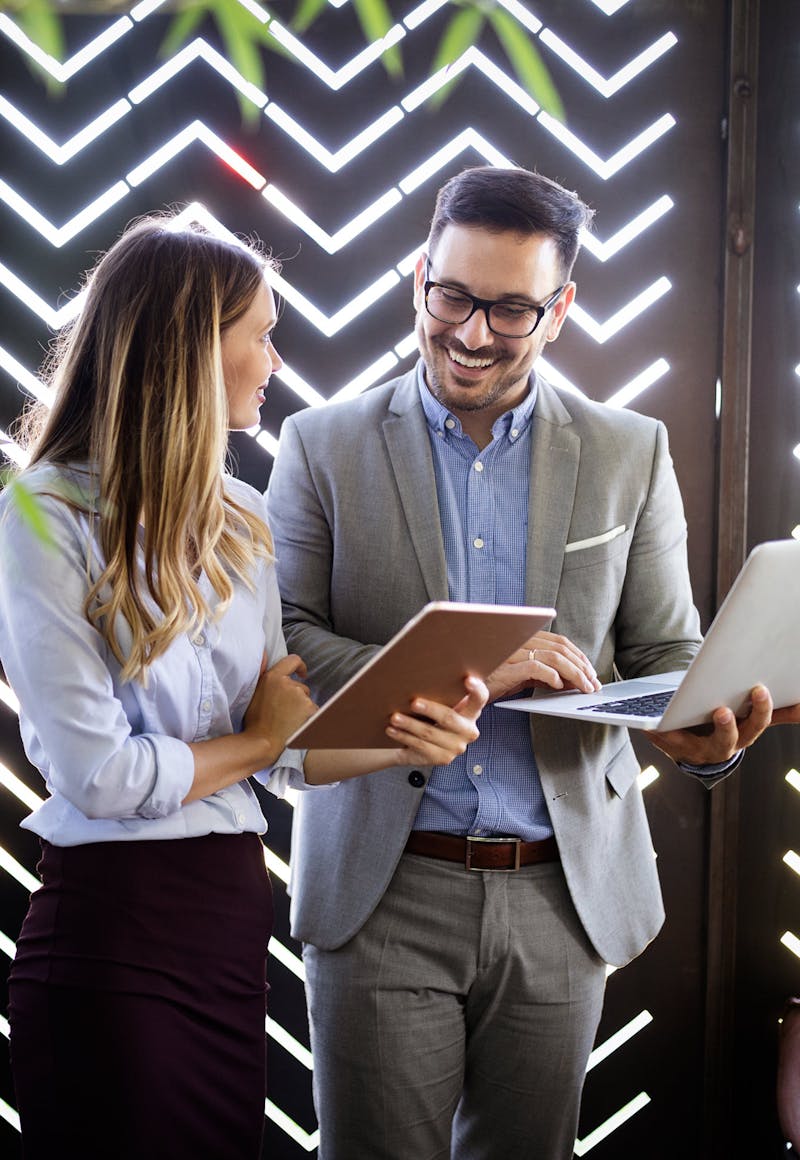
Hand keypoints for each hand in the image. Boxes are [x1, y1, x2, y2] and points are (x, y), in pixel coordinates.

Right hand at [243, 653, 316, 762]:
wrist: (263, 741)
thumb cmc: (256, 722)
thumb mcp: (255, 694)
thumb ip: (266, 680)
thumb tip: (267, 660)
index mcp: (272, 677)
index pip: (292, 660)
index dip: (300, 666)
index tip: (303, 673)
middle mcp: (287, 683)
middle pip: (301, 687)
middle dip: (297, 697)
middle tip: (284, 713)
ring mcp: (299, 695)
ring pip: (306, 700)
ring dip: (301, 708)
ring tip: (287, 720)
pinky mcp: (309, 707)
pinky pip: (313, 711)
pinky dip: (308, 717)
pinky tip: (296, 725)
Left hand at [383, 675, 487, 765]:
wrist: (421, 745)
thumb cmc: (431, 717)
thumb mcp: (440, 703)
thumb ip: (441, 692)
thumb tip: (420, 674)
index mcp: (472, 712)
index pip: (480, 698)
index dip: (477, 689)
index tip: (468, 679)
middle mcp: (468, 730)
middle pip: (449, 718)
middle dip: (430, 709)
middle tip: (414, 702)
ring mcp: (456, 747)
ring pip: (430, 733)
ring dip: (410, 724)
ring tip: (394, 717)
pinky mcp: (443, 758)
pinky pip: (421, 746)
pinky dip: (404, 737)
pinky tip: (392, 730)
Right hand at [486, 631, 600, 700]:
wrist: (464, 691)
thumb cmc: (491, 682)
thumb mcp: (522, 676)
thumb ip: (544, 674)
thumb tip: (572, 680)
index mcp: (522, 638)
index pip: (559, 641)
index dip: (578, 655)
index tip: (591, 672)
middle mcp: (517, 641)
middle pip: (560, 648)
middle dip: (581, 666)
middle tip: (593, 683)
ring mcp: (511, 653)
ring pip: (553, 657)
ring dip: (574, 673)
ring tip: (584, 687)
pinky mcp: (505, 668)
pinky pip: (535, 667)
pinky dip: (551, 675)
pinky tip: (559, 686)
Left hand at [647, 684, 799, 765]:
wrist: (699, 745)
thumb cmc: (727, 724)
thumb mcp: (751, 717)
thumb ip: (777, 712)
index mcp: (744, 735)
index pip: (757, 724)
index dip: (760, 710)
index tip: (760, 690)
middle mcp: (722, 748)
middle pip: (728, 739)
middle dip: (727, 726)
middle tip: (723, 711)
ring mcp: (695, 751)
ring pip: (689, 745)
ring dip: (684, 733)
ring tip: (670, 720)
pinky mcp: (671, 746)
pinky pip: (660, 740)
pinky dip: (652, 732)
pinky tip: (645, 723)